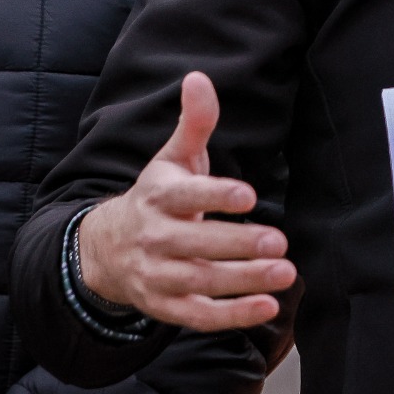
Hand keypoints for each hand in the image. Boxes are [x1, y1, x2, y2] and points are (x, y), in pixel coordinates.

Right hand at [75, 72, 293, 331]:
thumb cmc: (156, 198)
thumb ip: (194, 123)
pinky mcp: (166, 306)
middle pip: (196, 244)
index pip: (184, 196)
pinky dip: (232, 316)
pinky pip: (199, 316)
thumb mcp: (172, 159)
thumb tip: (199, 77)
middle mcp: (153, 237)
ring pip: (200, 281)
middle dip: (238, 244)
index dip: (215, 196)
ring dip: (244, 281)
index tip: (249, 196)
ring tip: (285, 272)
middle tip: (279, 241)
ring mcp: (157, 275)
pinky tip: (267, 307)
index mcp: (157, 197)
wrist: (107, 249)